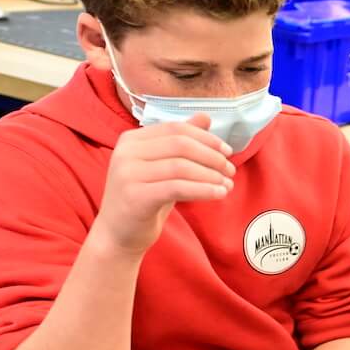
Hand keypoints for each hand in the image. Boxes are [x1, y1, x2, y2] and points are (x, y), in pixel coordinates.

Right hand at [91, 113, 233, 255]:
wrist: (118, 233)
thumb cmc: (145, 197)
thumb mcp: (163, 166)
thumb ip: (180, 141)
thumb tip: (205, 116)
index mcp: (131, 139)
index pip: (177, 128)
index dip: (206, 138)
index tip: (228, 151)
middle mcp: (125, 152)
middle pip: (180, 144)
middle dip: (212, 156)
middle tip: (230, 170)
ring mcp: (127, 174)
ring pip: (181, 166)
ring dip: (211, 175)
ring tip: (228, 184)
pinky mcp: (135, 196)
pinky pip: (177, 187)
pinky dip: (203, 189)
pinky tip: (219, 194)